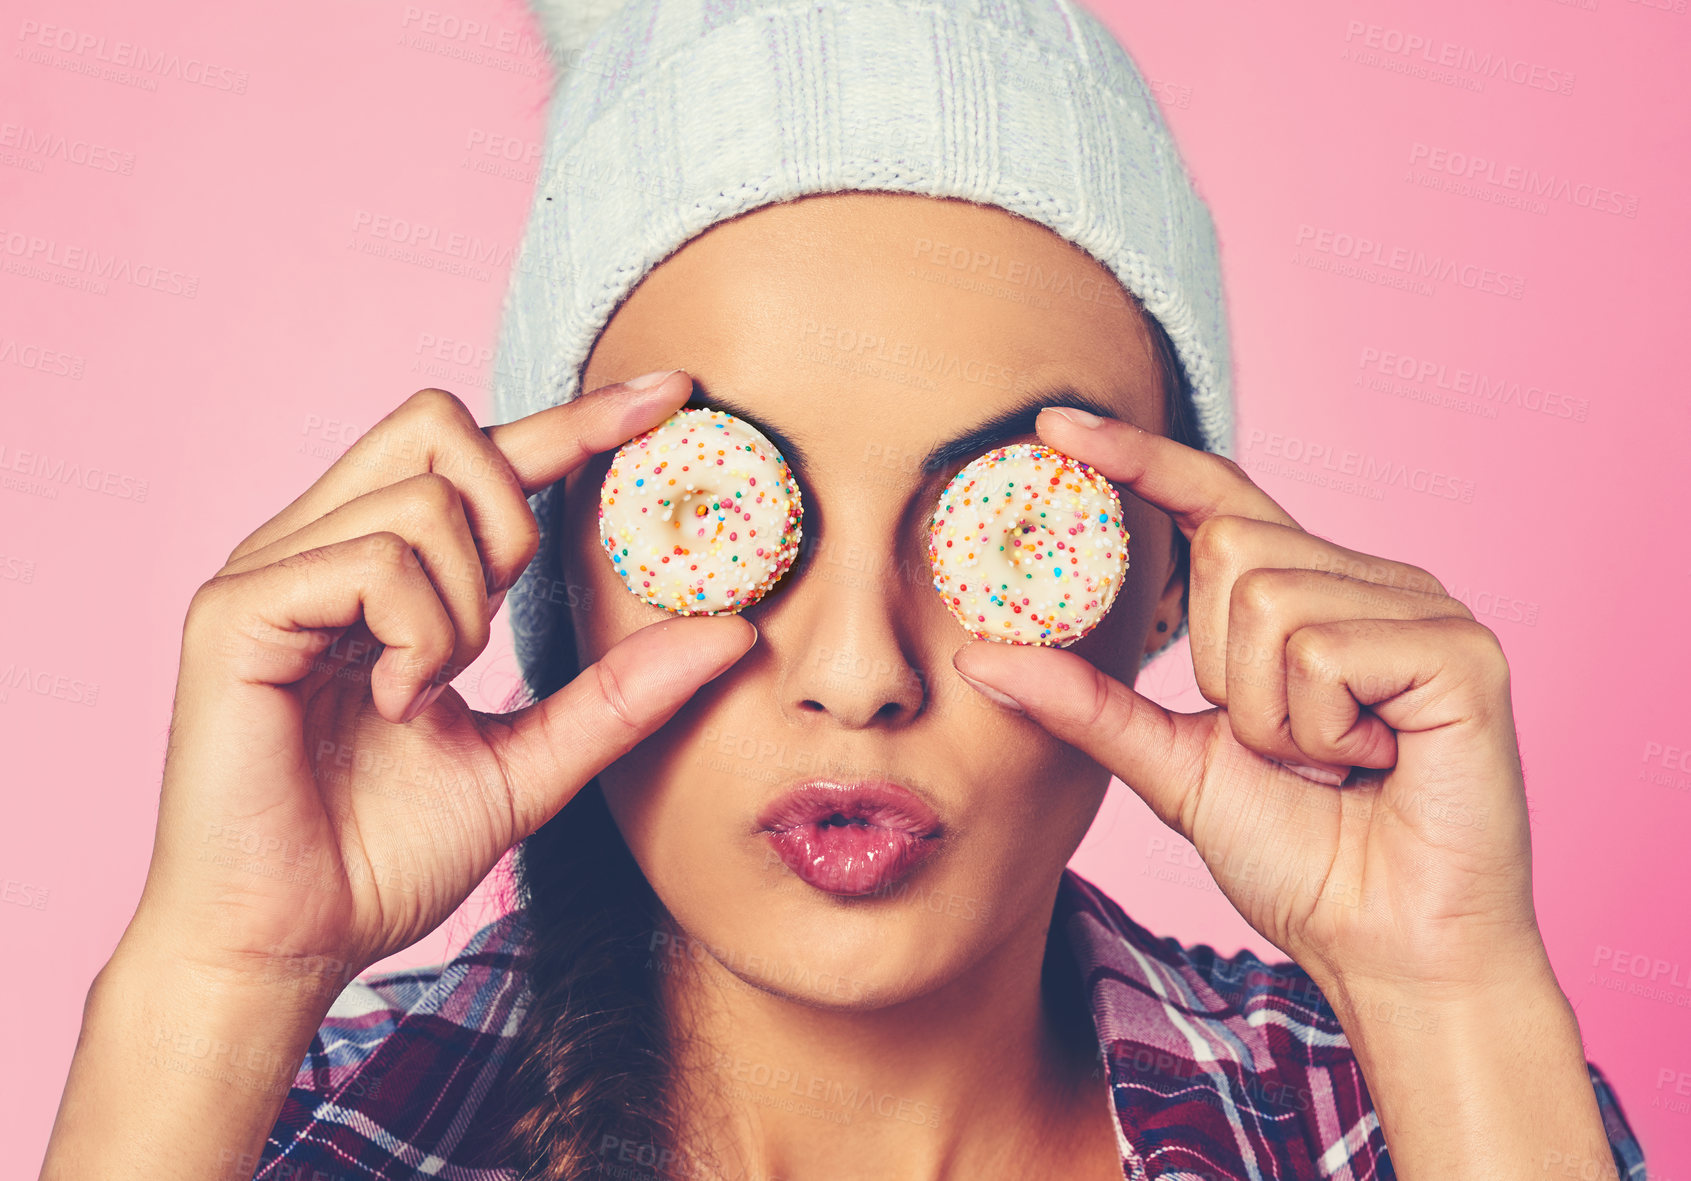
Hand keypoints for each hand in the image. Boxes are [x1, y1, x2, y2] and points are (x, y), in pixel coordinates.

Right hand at [128, 373, 755, 990]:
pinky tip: (395, 701)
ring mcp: (269, 569)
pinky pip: (373, 560)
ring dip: (464, 606)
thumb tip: (733, 631)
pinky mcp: (232, 610)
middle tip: (496, 628)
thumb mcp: (532, 763)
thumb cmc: (384, 855)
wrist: (291, 946)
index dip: (577, 418)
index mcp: (375, 568)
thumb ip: (620, 694)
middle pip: (442, 425)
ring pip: (423, 498)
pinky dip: (418, 634)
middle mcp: (316, 544)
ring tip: (425, 690)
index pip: (482, 455)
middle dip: (510, 516)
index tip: (673, 395)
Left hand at [952, 408, 1547, 1001]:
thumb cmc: (1298, 855)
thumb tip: (980, 656)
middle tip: (1284, 748)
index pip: (1215, 498)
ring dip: (1273, 715)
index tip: (1054, 424)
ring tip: (1332, 764)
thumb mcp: (1172, 766)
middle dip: (1224, 673)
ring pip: (1271, 603)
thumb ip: (1088, 705)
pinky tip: (1372, 765)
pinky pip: (1325, 652)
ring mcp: (1424, 608)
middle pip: (1230, 551)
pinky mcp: (1464, 651)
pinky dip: (1321, 730)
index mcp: (1309, 596)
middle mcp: (1371, 582)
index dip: (1138, 458)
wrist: (1386, 947)